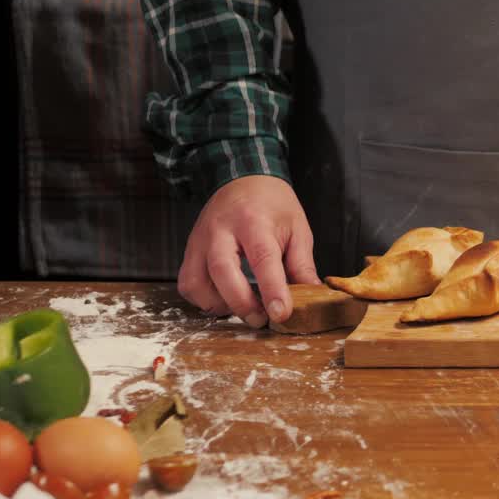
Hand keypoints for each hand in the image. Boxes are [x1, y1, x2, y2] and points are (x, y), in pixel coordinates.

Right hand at [178, 175, 320, 326]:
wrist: (244, 178)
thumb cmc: (273, 205)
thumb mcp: (297, 229)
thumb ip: (302, 265)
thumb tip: (311, 297)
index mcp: (254, 221)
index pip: (262, 259)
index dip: (272, 290)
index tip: (281, 313)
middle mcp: (221, 230)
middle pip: (222, 271)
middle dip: (241, 303)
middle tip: (261, 320)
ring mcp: (200, 240)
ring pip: (197, 281)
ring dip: (219, 304)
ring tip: (244, 309)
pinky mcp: (190, 249)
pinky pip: (187, 283)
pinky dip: (203, 299)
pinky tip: (225, 299)